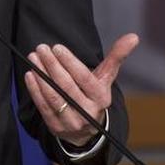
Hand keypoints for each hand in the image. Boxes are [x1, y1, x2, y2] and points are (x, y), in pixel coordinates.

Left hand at [23, 33, 138, 146]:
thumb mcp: (105, 78)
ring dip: (41, 76)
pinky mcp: (56, 127)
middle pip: (67, 86)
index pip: (84, 78)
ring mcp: (72, 121)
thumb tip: (133, 36)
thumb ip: (116, 57)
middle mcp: (88, 111)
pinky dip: (35, 90)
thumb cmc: (94, 95)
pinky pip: (44, 107)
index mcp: (101, 98)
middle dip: (52, 65)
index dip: (70, 62)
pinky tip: (30, 75)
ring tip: (34, 58)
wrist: (88, 128)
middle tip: (41, 48)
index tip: (56, 47)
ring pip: (54, 97)